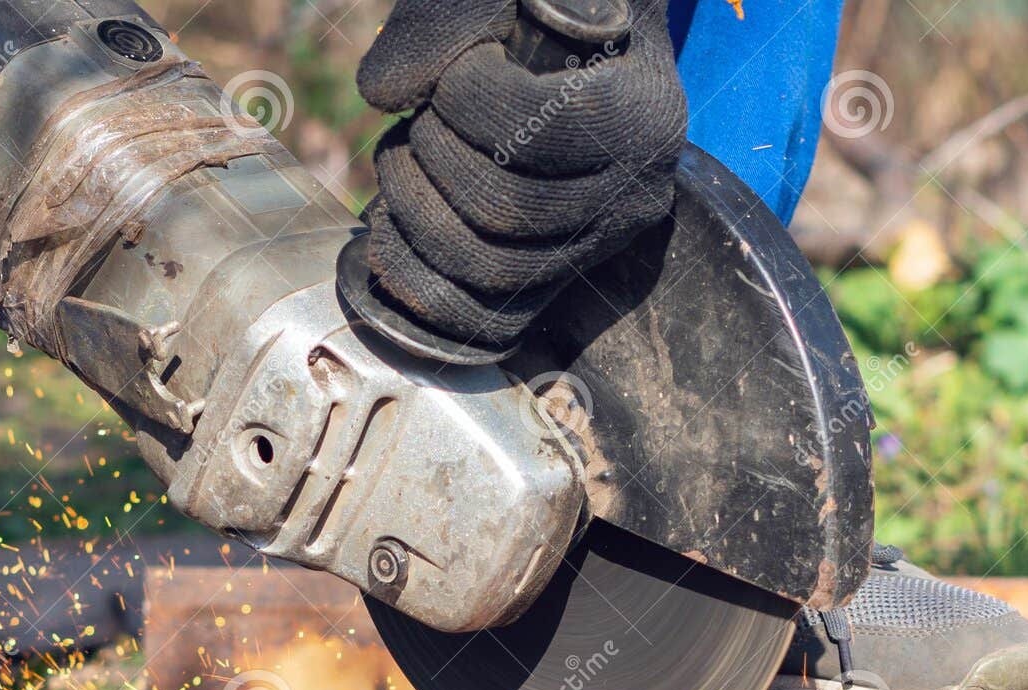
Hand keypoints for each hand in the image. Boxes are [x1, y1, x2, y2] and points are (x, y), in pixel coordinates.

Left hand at [357, 0, 685, 353]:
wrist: (581, 53)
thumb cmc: (547, 13)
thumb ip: (449, 16)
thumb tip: (384, 93)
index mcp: (643, 113)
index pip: (535, 130)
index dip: (462, 97)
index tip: (452, 73)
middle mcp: (634, 194)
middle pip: (503, 210)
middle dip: (427, 159)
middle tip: (416, 121)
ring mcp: (595, 248)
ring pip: (487, 270)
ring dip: (412, 214)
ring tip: (402, 161)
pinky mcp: (553, 282)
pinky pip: (484, 321)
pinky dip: (417, 283)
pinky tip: (389, 231)